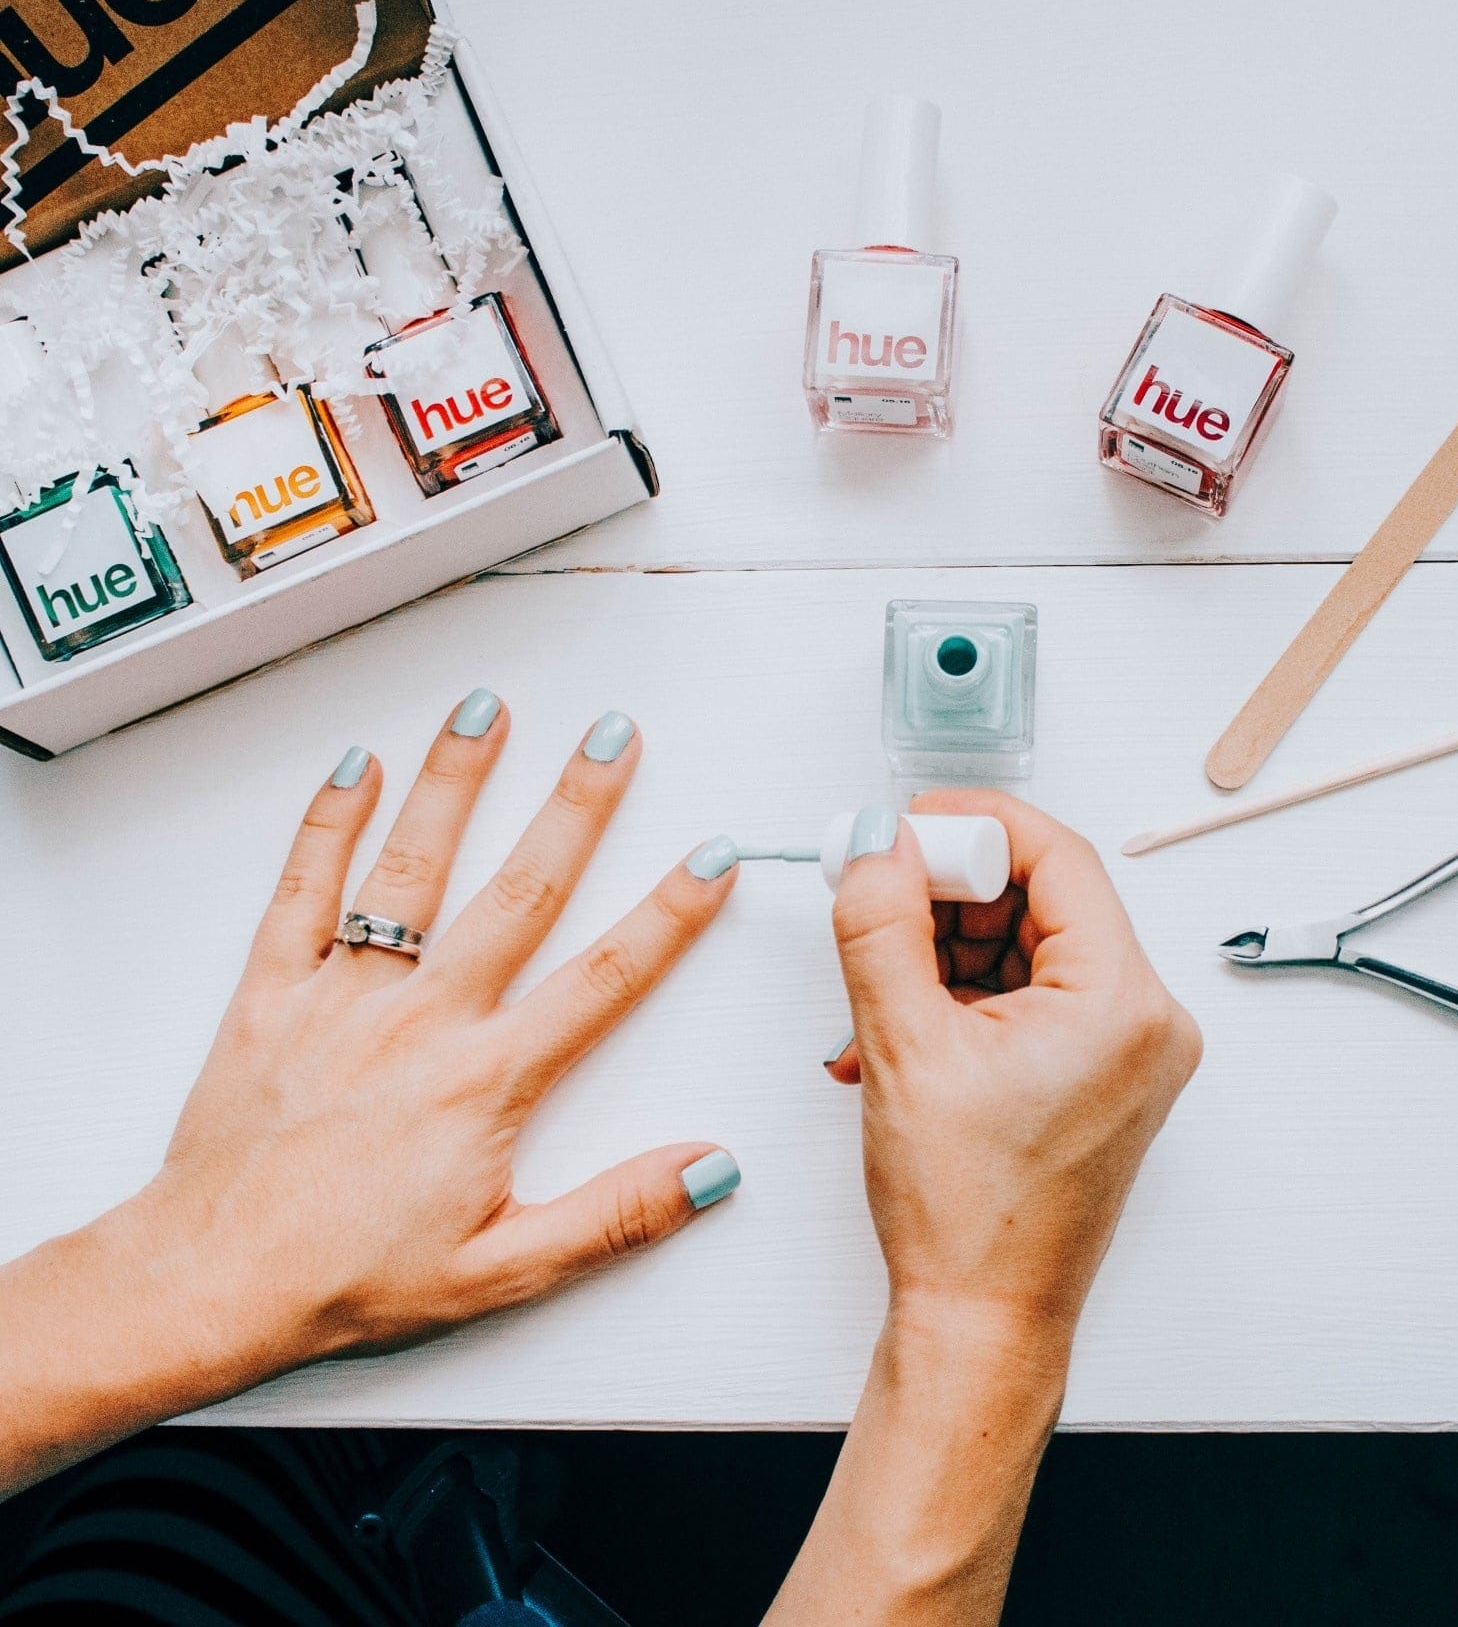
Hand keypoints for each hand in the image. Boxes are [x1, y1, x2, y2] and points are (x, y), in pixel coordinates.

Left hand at [129, 694, 742, 1373]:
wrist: (211, 1281)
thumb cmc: (349, 1277)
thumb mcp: (504, 1269)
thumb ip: (615, 1214)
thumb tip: (709, 1168)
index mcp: (485, 1080)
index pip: (602, 978)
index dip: (669, 914)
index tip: (711, 857)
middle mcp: (422, 1020)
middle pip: (519, 892)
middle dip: (575, 806)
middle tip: (612, 736)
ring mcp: (344, 997)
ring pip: (412, 869)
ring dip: (455, 783)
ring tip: (489, 711)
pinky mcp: (273, 994)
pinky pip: (301, 893)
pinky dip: (327, 825)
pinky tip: (357, 768)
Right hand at [827, 792, 1200, 1348]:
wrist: (982, 1323)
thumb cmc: (964, 1214)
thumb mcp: (902, 1045)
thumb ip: (881, 924)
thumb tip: (879, 842)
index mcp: (1123, 1002)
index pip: (1059, 856)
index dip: (976, 826)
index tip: (909, 825)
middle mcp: (1147, 1021)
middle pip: (1044, 899)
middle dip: (950, 898)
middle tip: (879, 904)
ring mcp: (1130, 1052)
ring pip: (1031, 947)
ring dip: (947, 954)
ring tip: (878, 1000)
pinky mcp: (1104, 1075)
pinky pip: (1035, 996)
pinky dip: (967, 997)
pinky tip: (903, 1032)